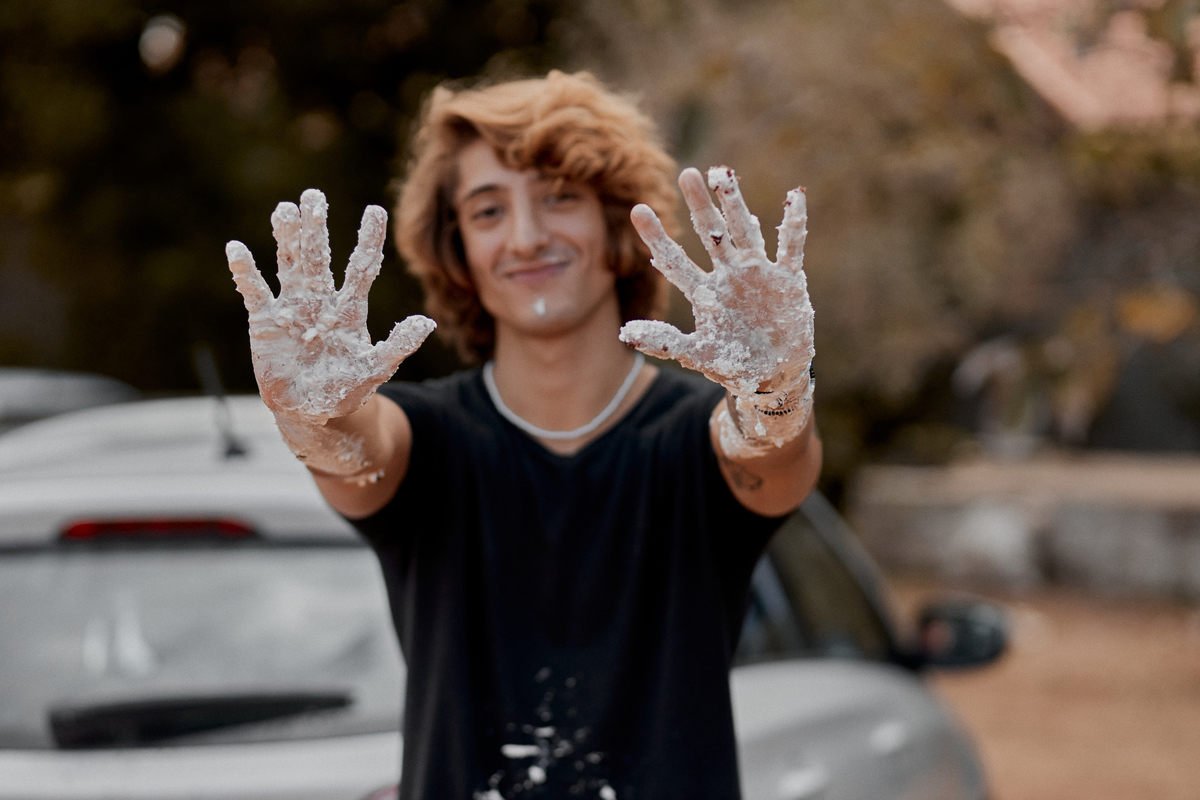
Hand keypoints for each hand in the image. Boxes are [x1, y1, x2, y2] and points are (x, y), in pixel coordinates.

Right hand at [226, 189, 433, 437]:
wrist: (311, 412)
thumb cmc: (346, 390)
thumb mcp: (375, 369)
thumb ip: (398, 346)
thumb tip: (427, 323)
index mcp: (349, 310)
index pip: (361, 268)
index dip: (368, 240)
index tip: (375, 210)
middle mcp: (321, 301)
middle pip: (319, 257)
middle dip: (316, 228)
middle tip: (314, 195)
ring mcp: (292, 308)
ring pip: (289, 265)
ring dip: (286, 239)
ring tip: (284, 209)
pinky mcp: (265, 321)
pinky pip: (255, 291)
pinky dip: (246, 272)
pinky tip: (237, 249)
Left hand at [619, 167, 813, 441]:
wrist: (774, 376)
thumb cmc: (733, 365)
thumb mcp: (697, 355)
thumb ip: (665, 342)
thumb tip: (624, 333)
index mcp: (704, 292)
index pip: (674, 259)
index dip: (657, 236)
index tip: (638, 209)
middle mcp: (728, 275)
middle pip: (710, 233)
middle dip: (699, 204)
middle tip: (686, 173)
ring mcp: (757, 273)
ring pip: (744, 230)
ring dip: (735, 203)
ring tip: (723, 173)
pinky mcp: (788, 279)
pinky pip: (791, 247)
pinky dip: (794, 224)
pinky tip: (796, 197)